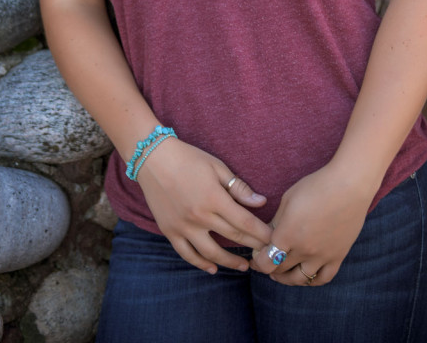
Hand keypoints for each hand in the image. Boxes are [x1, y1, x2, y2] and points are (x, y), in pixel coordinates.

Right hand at [135, 138, 271, 273]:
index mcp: (214, 198)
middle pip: (232, 237)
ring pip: (211, 253)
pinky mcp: (170, 231)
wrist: (153, 158)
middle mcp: (199, 216)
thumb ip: (238, 187)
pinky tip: (212, 268)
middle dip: (252, 246)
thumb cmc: (188, 158)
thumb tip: (261, 202)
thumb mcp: (216, 167)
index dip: (261, 233)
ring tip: (243, 267)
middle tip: (265, 254)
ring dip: (229, 262)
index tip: (273, 240)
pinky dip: (201, 264)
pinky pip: (187, 254)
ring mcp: (183, 226)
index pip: (244, 222)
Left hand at [250, 163, 372, 285]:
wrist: (349, 186)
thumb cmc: (316, 186)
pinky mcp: (338, 256)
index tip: (256, 255)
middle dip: (268, 267)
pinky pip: (323, 278)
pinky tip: (305, 274)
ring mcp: (322, 256)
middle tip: (264, 261)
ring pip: (300, 279)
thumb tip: (268, 235)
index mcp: (288, 234)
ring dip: (287, 278)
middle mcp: (304, 250)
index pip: (266, 261)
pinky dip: (311, 280)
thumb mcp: (288, 199)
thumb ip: (277, 221)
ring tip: (281, 273)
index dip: (258, 261)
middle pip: (280, 270)